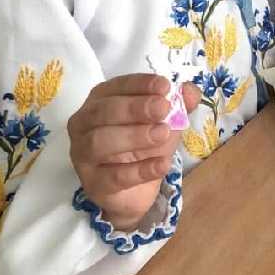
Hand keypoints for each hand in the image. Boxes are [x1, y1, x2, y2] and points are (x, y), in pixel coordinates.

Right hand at [68, 73, 200, 230]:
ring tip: (163, 133)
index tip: (165, 86)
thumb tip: (190, 91)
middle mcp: (84, 124)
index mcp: (101, 99)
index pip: (117, 86)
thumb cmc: (145, 144)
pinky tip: (162, 164)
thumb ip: (178, 104)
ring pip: (100, 142)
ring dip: (134, 136)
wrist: (136, 190)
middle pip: (103, 111)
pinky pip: (114, 177)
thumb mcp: (166, 120)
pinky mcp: (93, 184)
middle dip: (135, 108)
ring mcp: (83, 155)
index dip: (140, 84)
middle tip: (163, 108)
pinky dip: (140, 170)